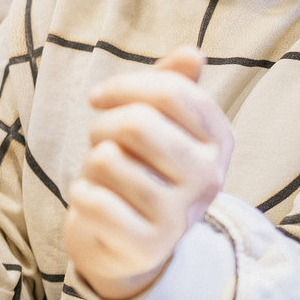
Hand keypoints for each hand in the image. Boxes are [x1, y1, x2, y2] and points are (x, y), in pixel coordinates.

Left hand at [63, 46, 233, 299]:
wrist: (127, 246)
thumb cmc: (140, 171)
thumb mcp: (160, 127)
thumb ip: (174, 87)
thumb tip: (193, 53)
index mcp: (218, 141)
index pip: (173, 92)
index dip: (124, 86)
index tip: (98, 97)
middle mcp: (208, 178)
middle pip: (138, 123)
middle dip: (102, 125)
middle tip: (100, 142)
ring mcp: (180, 216)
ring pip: (107, 160)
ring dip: (90, 164)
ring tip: (103, 179)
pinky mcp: (146, 246)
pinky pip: (93, 201)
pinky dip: (80, 195)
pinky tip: (92, 202)